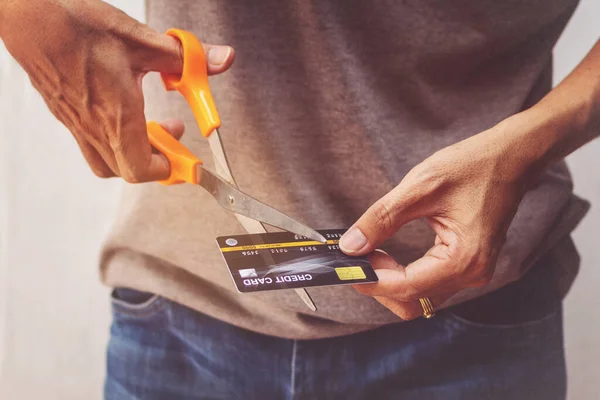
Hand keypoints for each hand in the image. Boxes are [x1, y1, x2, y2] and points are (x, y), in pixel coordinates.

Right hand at [0, 0, 233, 181]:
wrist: (28, 16)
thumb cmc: (76, 27)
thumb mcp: (142, 41)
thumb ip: (184, 58)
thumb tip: (220, 60)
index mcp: (116, 116)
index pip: (142, 169)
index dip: (168, 169)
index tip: (186, 160)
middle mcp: (94, 127)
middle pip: (127, 170)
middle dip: (157, 160)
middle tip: (173, 134)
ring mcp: (76, 124)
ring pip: (107, 161)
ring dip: (134, 152)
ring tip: (149, 125)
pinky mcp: (66, 114)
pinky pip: (91, 143)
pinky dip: (114, 139)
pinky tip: (122, 109)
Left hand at [340, 115, 540, 319]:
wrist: (511, 157)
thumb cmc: (472, 166)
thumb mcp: (419, 188)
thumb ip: (382, 219)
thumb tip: (350, 245)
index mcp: (464, 259)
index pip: (406, 287)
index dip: (371, 279)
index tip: (346, 264)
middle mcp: (472, 274)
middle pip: (412, 302)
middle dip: (379, 285)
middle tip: (357, 257)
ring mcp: (472, 272)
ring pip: (420, 297)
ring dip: (390, 282)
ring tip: (369, 253)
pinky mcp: (468, 264)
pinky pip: (430, 284)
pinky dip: (404, 276)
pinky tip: (387, 255)